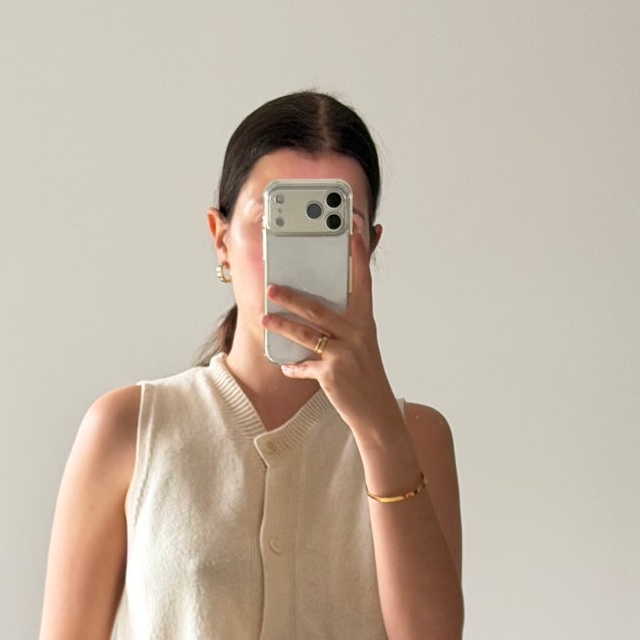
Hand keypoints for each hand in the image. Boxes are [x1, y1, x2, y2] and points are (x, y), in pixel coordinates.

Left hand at [261, 225, 398, 434]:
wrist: (376, 412)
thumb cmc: (364, 374)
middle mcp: (357, 334)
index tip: (354, 228)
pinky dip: (294, 368)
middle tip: (270, 287)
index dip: (359, 254)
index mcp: (365, 321)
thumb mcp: (362, 344)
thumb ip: (346, 322)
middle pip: (318, 309)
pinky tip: (286, 367)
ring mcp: (344, 355)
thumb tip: (319, 305)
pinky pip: (304, 367)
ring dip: (281, 327)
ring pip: (306, 335)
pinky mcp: (332, 375)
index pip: (362, 280)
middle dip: (291, 297)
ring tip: (264, 319)